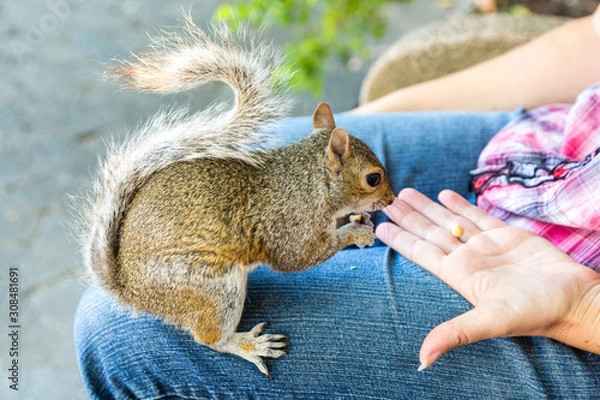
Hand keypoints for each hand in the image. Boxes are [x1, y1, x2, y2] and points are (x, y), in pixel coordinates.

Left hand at [376, 188, 599, 369]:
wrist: (574, 299)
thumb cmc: (536, 312)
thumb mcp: (491, 321)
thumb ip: (455, 333)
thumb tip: (423, 359)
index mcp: (459, 274)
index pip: (421, 253)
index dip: (400, 240)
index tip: (379, 227)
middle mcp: (468, 258)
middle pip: (430, 232)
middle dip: (408, 217)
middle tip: (387, 202)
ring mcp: (486, 246)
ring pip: (449, 221)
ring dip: (428, 208)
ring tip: (407, 194)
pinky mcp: (506, 235)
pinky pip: (477, 216)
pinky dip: (460, 205)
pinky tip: (445, 195)